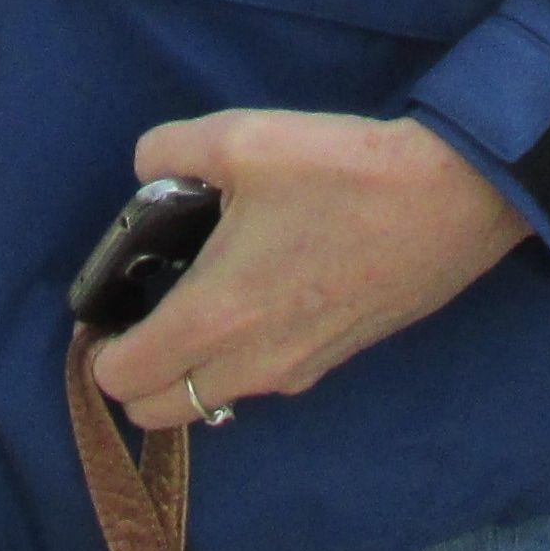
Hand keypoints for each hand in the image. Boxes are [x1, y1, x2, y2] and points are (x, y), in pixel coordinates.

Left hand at [86, 109, 529, 429]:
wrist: (452, 199)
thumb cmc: (344, 171)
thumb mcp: (241, 138)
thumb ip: (168, 151)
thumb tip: (145, 168)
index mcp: (216, 316)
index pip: (122, 379)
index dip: (97, 348)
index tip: (106, 307)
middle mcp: (251, 364)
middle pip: (157, 412)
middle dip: (134, 374)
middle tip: (144, 310)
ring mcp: (297, 371)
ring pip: (210, 403)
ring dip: (187, 371)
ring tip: (199, 298)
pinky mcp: (332, 361)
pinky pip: (258, 383)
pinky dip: (236, 360)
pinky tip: (258, 293)